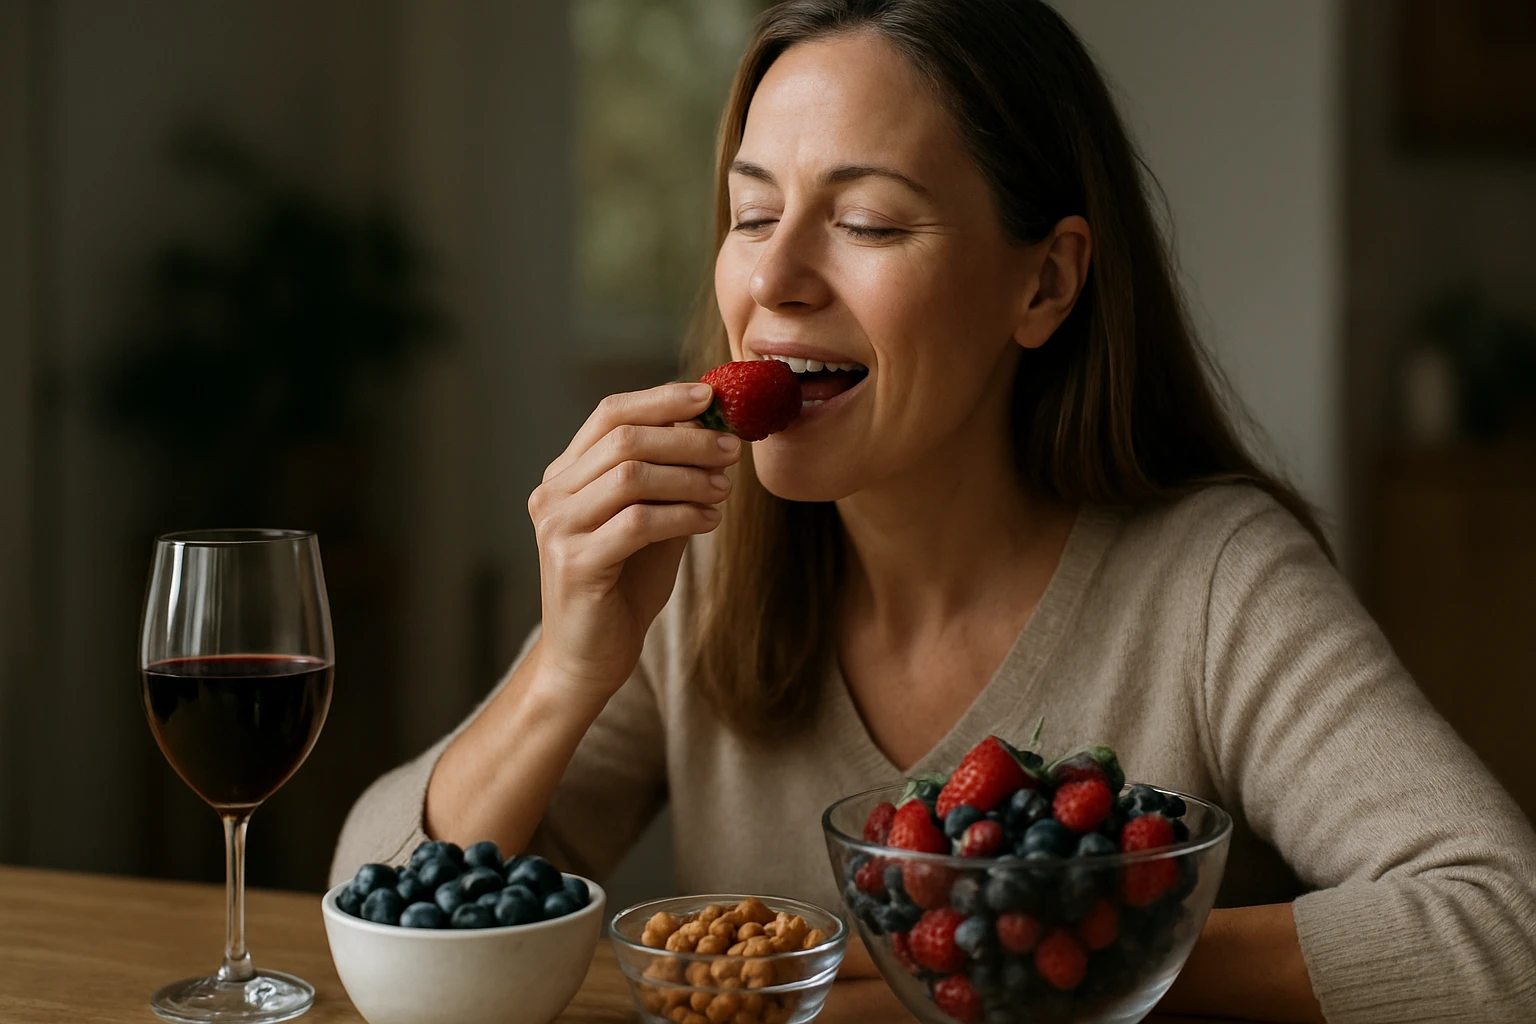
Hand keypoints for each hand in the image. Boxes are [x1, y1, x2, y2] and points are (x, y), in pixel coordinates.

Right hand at [527, 382, 738, 702]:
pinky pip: (639, 523)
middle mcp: (553, 495)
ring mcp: (559, 529)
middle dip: (687, 438)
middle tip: (731, 450)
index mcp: (565, 476)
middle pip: (625, 438)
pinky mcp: (575, 564)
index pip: (610, 414)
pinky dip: (683, 515)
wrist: (588, 659)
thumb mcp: (650, 522)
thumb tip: (715, 431)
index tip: (710, 397)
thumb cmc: (623, 587)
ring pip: (632, 475)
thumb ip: (669, 480)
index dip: (662, 398)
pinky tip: (709, 521)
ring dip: (689, 476)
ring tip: (724, 490)